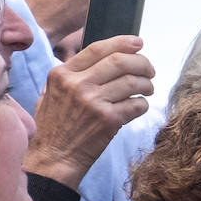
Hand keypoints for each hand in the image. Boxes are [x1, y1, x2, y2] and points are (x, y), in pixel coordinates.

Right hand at [25, 38, 153, 188]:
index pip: (97, 48)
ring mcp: (93, 102)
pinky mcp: (108, 120)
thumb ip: (71, 75)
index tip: (138, 43)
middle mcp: (77, 84)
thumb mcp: (50, 93)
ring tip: (148, 89)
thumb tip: (100, 59)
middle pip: (120, 62)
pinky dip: (142, 104)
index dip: (122, 43)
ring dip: (146, 84)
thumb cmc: (53, 127)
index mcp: (62, 74)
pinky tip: (139, 106)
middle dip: (142, 63)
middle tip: (150, 70)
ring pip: (132, 82)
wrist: (53, 158)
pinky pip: (135, 105)